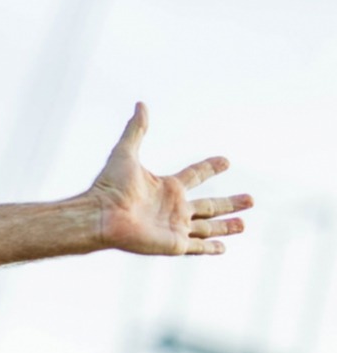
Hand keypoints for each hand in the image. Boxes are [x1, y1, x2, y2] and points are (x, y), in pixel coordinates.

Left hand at [84, 103, 253, 255]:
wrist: (101, 215)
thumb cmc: (110, 186)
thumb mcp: (125, 153)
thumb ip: (136, 130)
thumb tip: (141, 104)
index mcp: (167, 186)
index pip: (196, 175)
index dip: (210, 167)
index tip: (226, 161)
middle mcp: (174, 207)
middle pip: (209, 204)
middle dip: (230, 203)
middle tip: (251, 199)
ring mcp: (175, 227)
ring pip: (208, 227)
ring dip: (226, 226)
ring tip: (244, 224)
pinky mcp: (174, 244)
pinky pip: (198, 247)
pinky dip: (211, 248)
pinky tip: (224, 248)